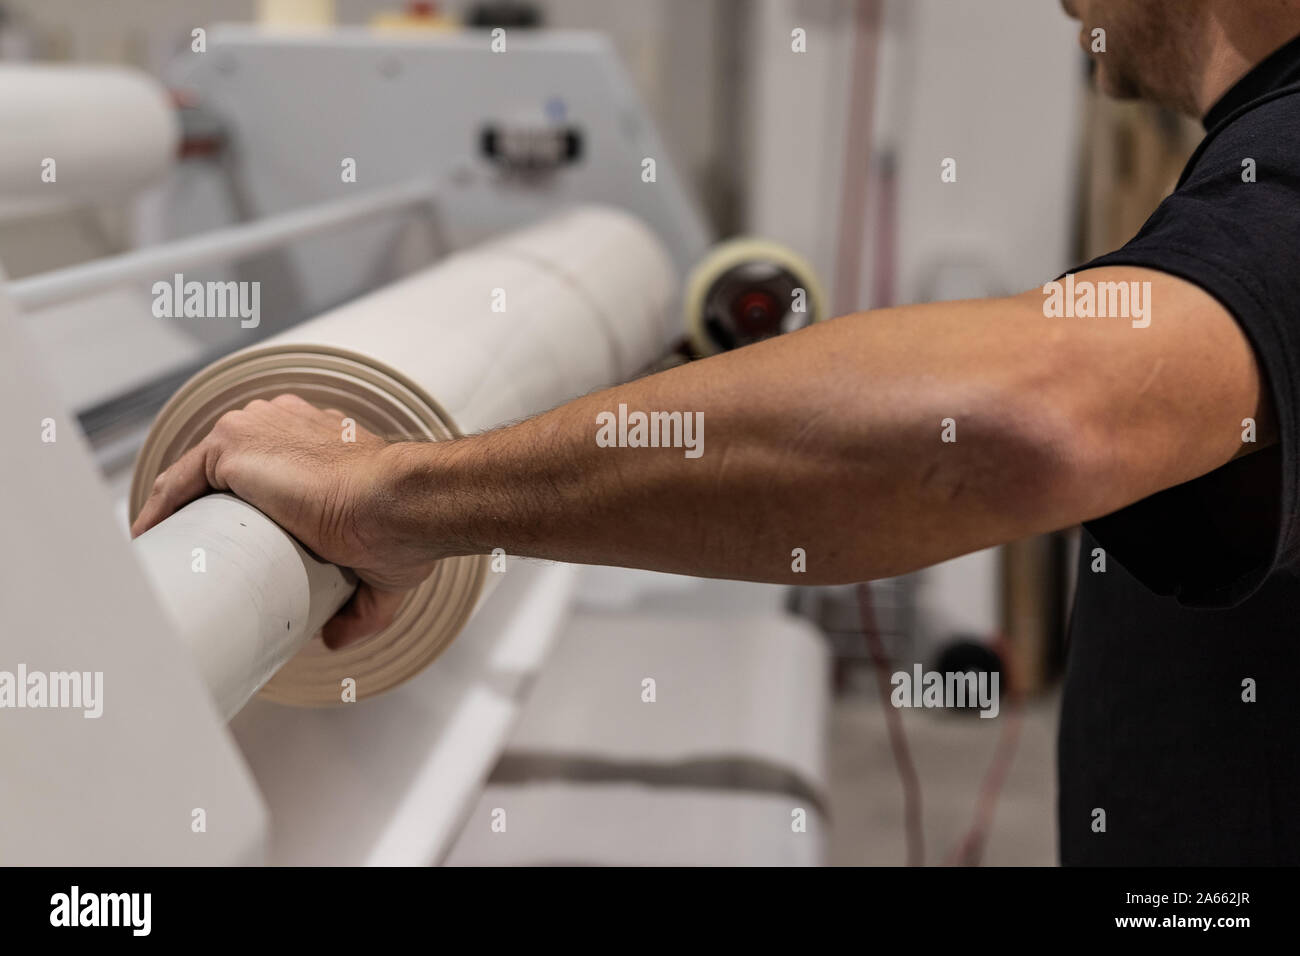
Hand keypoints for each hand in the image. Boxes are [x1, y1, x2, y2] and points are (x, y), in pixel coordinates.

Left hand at [130, 394, 436, 647]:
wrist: (397, 504)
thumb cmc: (400, 525)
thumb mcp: (383, 572)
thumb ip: (361, 607)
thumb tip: (335, 638)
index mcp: (323, 439)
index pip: (269, 464)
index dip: (247, 502)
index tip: (237, 539)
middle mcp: (287, 423)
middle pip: (226, 467)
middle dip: (209, 508)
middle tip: (202, 554)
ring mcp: (257, 429)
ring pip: (198, 473)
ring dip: (180, 512)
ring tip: (174, 555)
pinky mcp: (232, 445)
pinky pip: (177, 480)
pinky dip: (159, 511)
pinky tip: (151, 539)